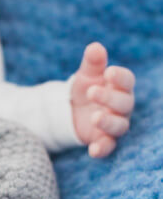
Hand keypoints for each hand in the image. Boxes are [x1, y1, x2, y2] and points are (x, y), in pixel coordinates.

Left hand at [71, 42, 134, 157]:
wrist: (71, 110)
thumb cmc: (85, 88)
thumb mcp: (86, 75)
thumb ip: (92, 63)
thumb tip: (95, 47)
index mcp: (120, 87)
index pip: (127, 81)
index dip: (120, 77)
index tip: (108, 72)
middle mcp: (122, 107)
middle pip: (124, 103)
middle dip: (109, 98)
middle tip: (91, 92)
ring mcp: (114, 124)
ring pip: (120, 126)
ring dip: (108, 122)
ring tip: (94, 117)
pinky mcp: (104, 140)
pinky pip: (108, 146)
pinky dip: (102, 149)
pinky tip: (93, 151)